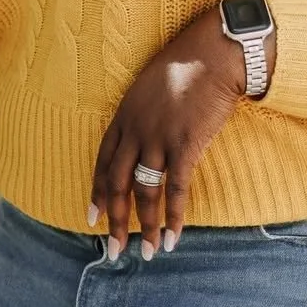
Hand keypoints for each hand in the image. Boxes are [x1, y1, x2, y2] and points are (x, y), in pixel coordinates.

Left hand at [89, 7, 247, 260]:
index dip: (98, 193)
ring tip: (148, 253)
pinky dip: (175, 218)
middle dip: (116, 221)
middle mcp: (136, 130)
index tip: (93, 218)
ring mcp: (159, 138)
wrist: (213, 53)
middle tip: (113, 251)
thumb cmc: (186, 64)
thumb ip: (142, 114)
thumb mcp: (150, 86)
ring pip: (146, 192)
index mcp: (124, 115)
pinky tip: (174, 239)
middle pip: (119, 184)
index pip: (103, 162)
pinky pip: (176, 190)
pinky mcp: (185, 145)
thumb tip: (143, 136)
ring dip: (146, 226)